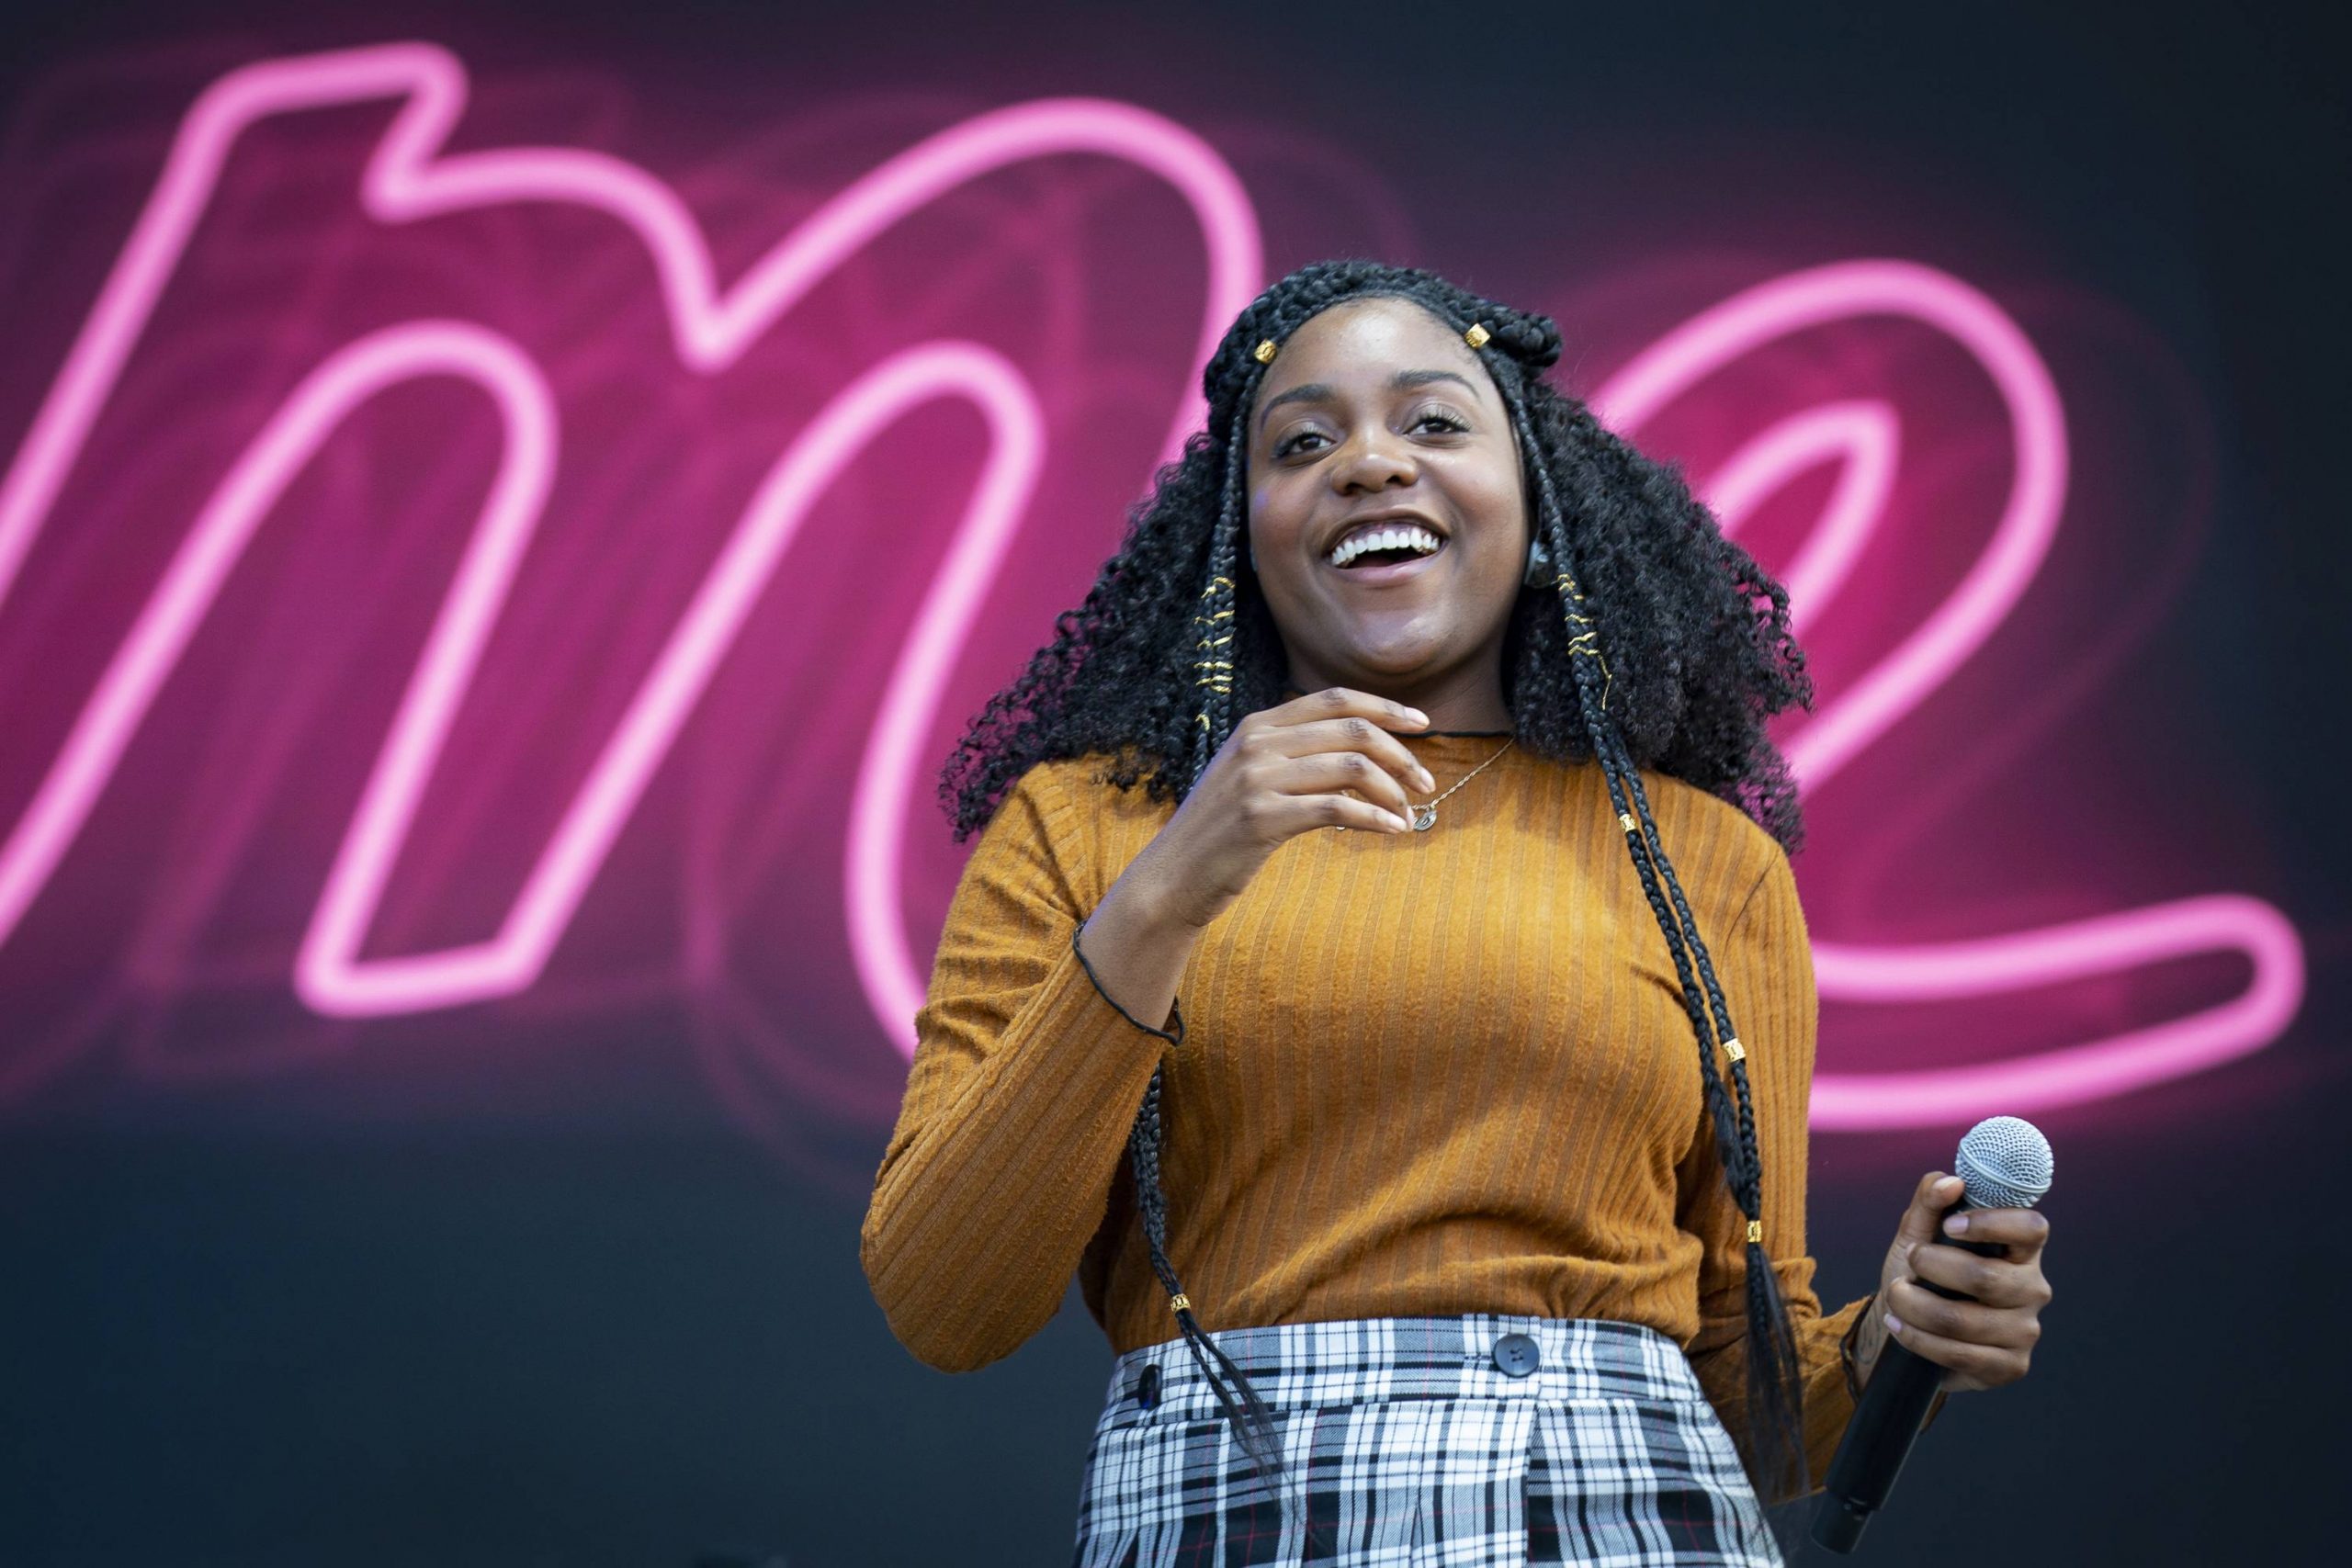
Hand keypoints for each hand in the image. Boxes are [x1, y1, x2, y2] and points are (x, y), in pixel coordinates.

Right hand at [1122, 686, 1434, 930]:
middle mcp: (1257, 744)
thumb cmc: (1220, 833)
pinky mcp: (1261, 818)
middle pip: (1353, 731)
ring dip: (1393, 791)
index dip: (1385, 706)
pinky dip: (1375, 818)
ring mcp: (1257, 779)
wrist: (1171, 877)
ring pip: (1352, 767)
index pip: (1336, 699)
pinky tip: (1394, 830)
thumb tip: (1362, 753)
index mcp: (1258, 726)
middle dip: (1401, 754)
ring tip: (1410, 815)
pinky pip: (1337, 808)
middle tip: (1426, 783)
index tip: (1422, 723)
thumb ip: (1292, 756)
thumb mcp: (1249, 778)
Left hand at [1853, 1171, 2052, 1394]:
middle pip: (1985, 1278)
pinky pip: (1958, 1354)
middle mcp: (2032, 1289)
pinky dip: (1917, 1338)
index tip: (1951, 1225)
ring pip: (1964, 1320)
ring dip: (1914, 1306)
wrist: (1910, 1326)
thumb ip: (1930, 1202)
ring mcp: (2024, 1331)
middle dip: (1932, 1267)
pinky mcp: (2010, 1366)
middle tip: (1910, 1260)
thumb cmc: (1922, 1273)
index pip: (2032, 1228)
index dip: (1993, 1223)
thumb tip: (1948, 1182)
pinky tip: (1899, 1326)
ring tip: (1896, 1295)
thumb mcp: (1918, 1233)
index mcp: (2020, 1250)